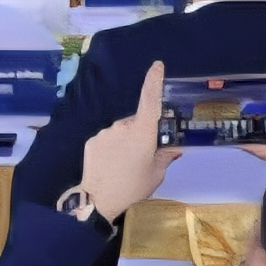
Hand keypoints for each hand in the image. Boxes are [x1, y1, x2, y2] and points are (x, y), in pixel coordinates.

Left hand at [76, 64, 170, 221]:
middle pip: (136, 122)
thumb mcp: (156, 173)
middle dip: (141, 133)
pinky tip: (112, 164)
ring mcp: (105, 132)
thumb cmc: (133, 187)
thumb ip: (165, 156)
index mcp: (142, 133)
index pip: (150, 101)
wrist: (99, 199)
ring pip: (121, 131)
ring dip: (126, 141)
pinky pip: (107, 138)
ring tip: (125, 164)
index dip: (154, 81)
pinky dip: (112, 147)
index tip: (157, 66)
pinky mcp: (92, 140)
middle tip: (143, 155)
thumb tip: (173, 148)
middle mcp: (122, 127)